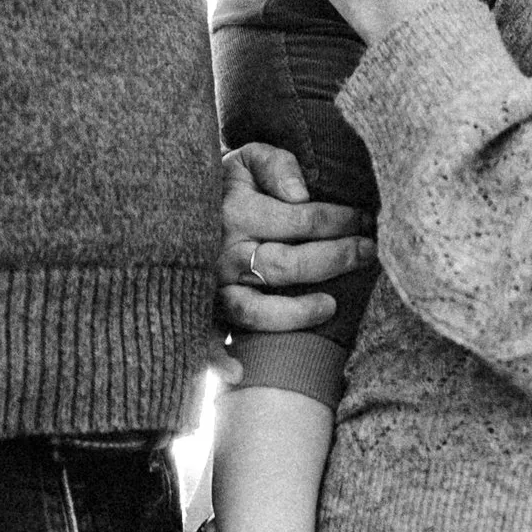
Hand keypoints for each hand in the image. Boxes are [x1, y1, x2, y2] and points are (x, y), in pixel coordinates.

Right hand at [212, 141, 373, 351]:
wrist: (164, 203)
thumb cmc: (220, 183)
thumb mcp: (246, 158)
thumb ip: (276, 165)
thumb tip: (302, 195)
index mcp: (236, 212)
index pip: (301, 220)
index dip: (340, 220)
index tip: (365, 220)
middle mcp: (223, 253)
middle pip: (288, 265)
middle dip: (336, 259)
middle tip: (367, 252)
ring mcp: (210, 287)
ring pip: (254, 311)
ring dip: (296, 313)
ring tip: (332, 306)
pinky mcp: (199, 310)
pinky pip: (203, 341)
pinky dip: (216, 360)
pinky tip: (239, 372)